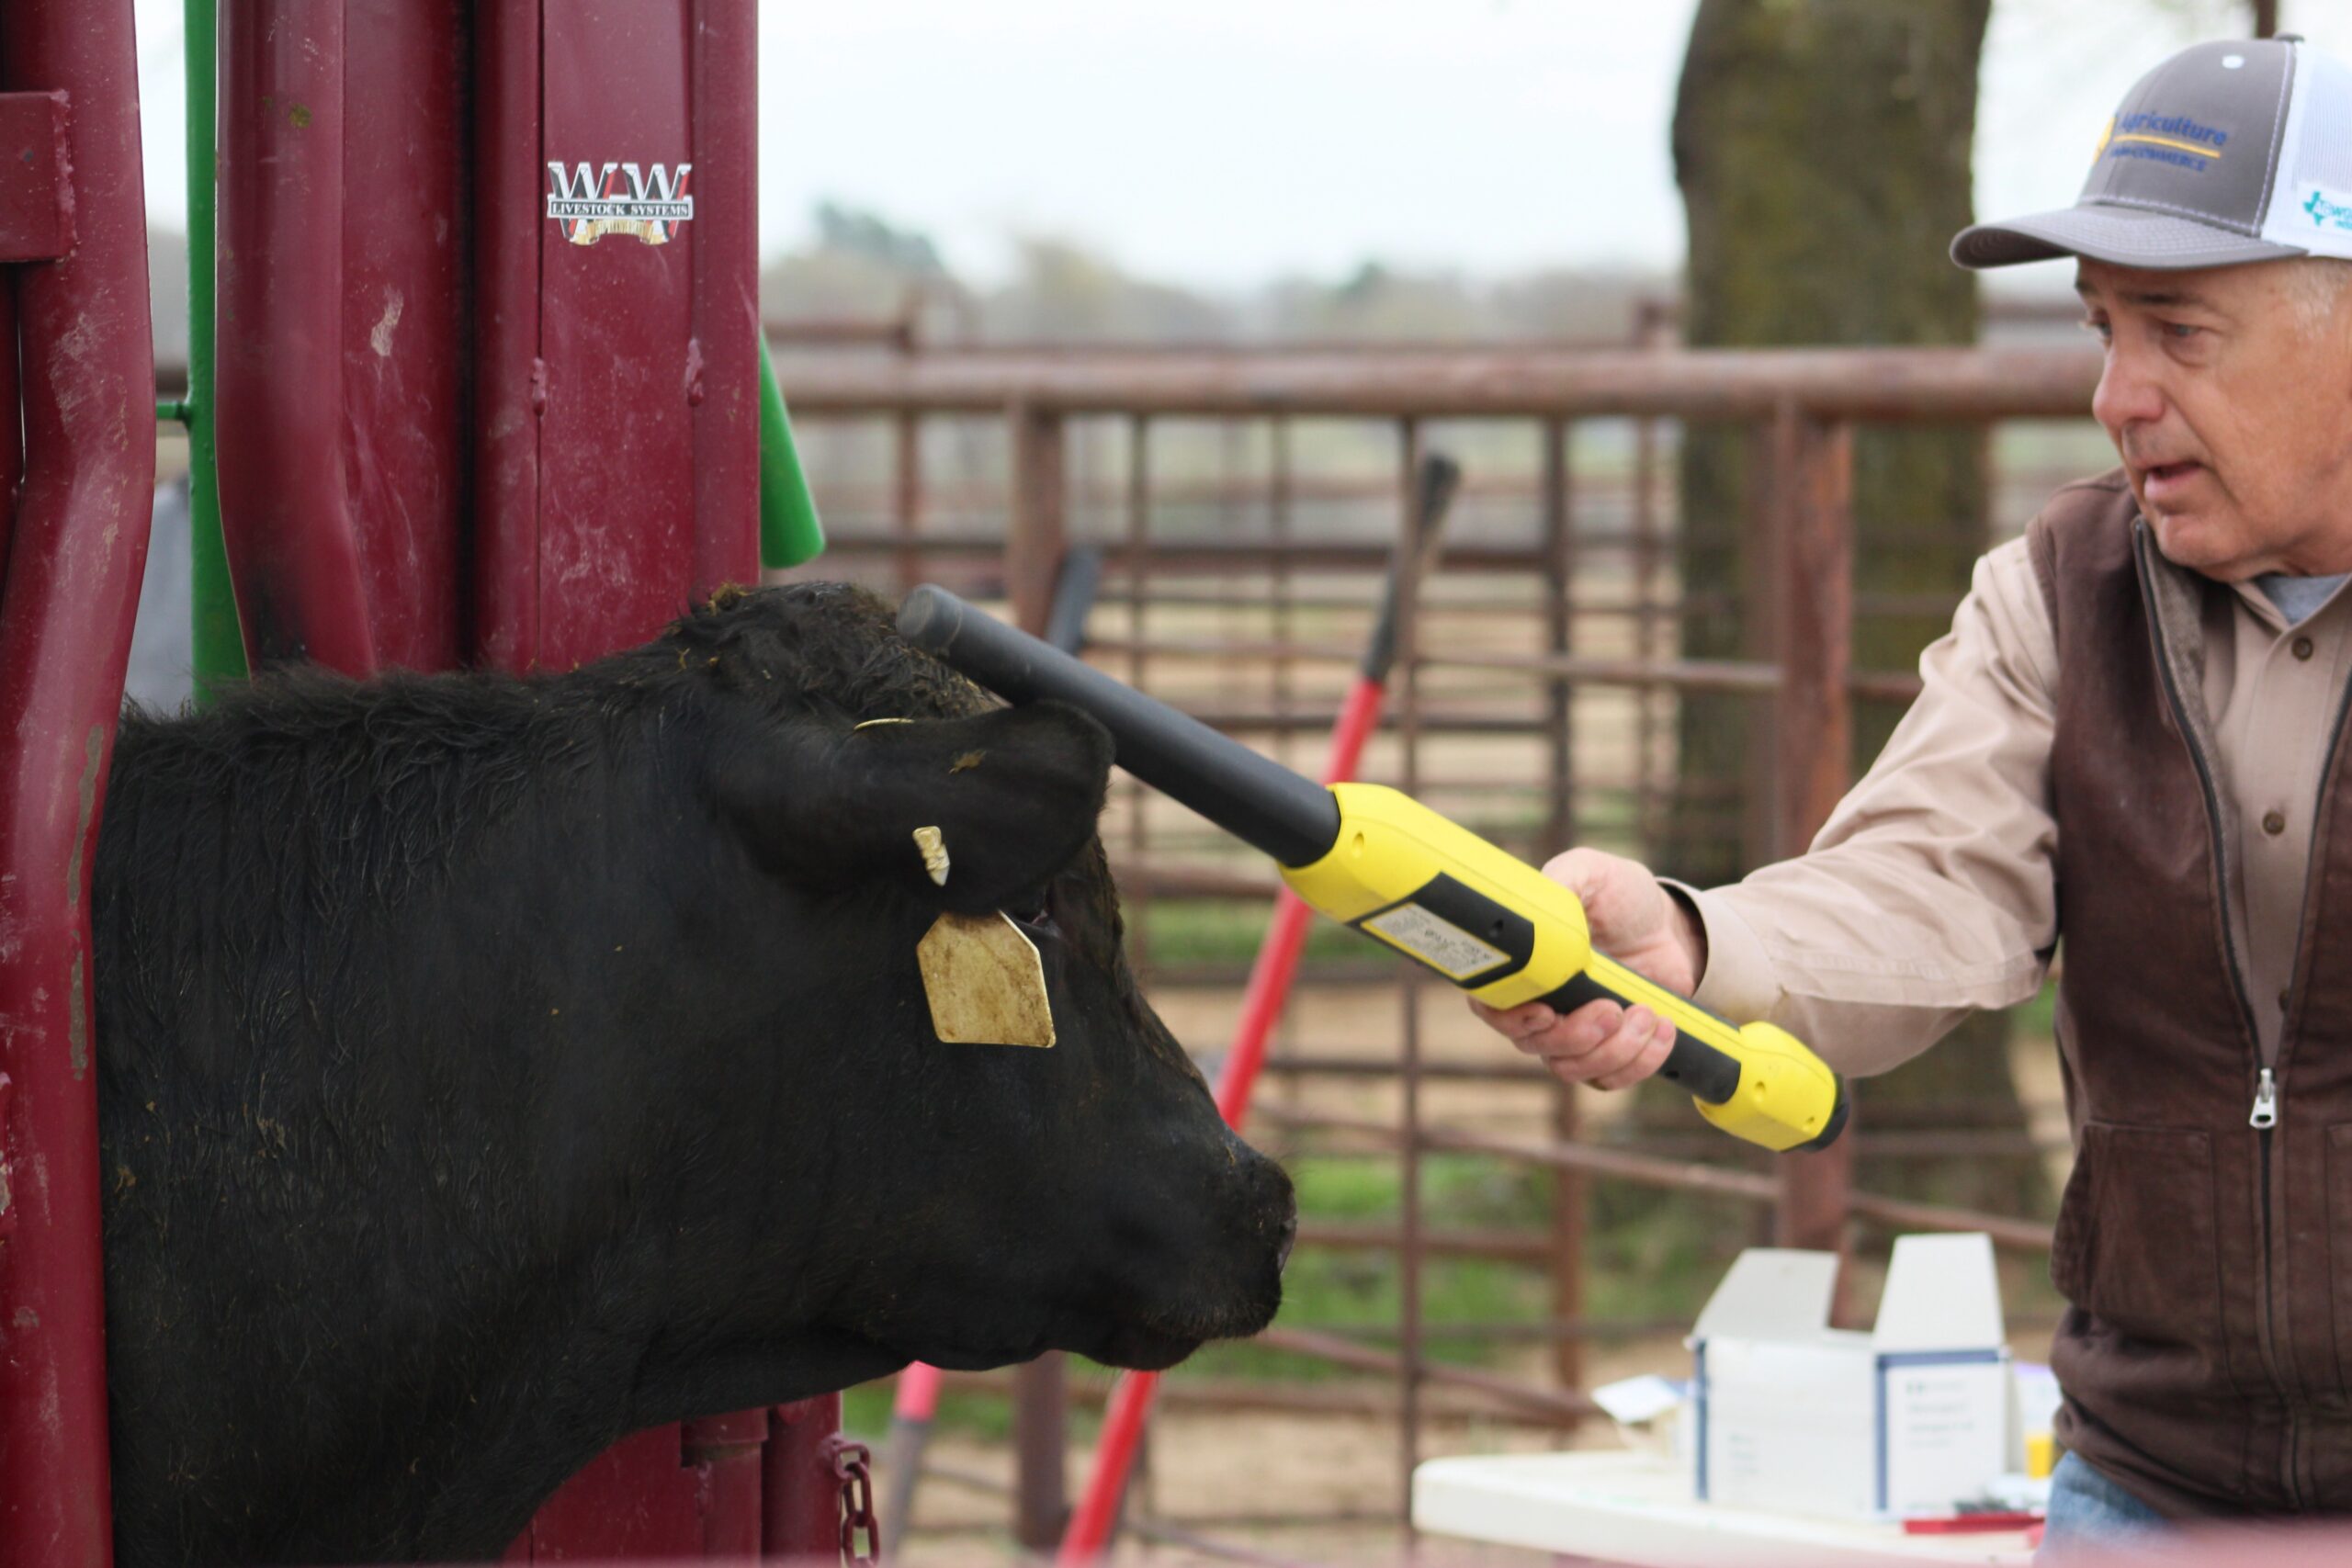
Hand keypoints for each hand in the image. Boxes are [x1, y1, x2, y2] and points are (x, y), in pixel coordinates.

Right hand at [1467, 847, 1705, 1091]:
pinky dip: (1639, 1062)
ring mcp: (1572, 1035)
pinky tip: (1662, 1029)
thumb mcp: (1592, 873)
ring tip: (1646, 1014)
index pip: (1491, 1007)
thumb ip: (1563, 882)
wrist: (1670, 927)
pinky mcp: (1608, 1052)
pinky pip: (1610, 1079)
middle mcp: (1539, 1006)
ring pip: (1572, 1069)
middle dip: (1576, 1035)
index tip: (1546, 1011)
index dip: (1510, 1019)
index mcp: (1524, 967)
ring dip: (1614, 1049)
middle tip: (1611, 1009)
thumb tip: (1540, 904)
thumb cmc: (1622, 897)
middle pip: (1534, 1045)